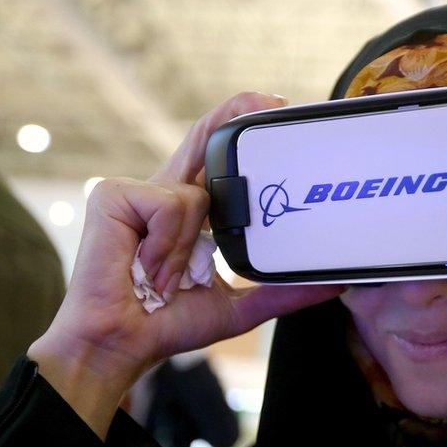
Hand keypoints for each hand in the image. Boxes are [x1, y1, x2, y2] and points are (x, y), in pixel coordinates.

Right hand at [29, 92, 345, 438]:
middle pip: (202, 138)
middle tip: (274, 102)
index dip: (236, 130)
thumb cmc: (165, 325)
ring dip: (188, 249)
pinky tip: (146, 267)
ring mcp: (136, 191)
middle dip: (232, 116)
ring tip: (165, 279)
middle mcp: (164, 194)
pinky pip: (171, 205)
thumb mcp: (237, 306)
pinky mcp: (114, 195)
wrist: (120, 345)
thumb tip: (332, 285)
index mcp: (187, 215)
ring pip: (197, 196)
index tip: (272, 109)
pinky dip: (167, 244)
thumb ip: (280, 292)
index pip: (215, 162)